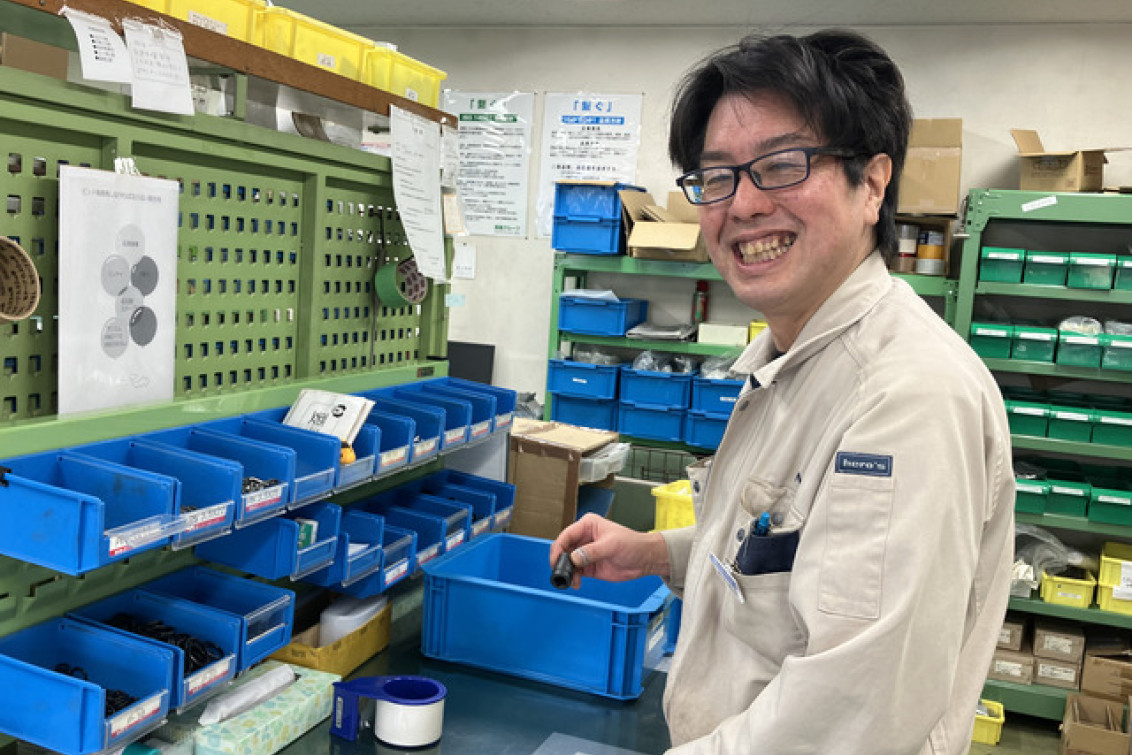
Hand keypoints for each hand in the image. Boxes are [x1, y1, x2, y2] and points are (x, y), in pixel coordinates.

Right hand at [549, 513, 669, 588]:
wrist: (644, 559)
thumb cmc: (632, 544)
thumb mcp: (611, 545)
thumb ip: (592, 551)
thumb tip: (574, 558)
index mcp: (587, 525)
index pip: (567, 535)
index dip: (559, 548)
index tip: (555, 560)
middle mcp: (584, 538)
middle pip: (564, 549)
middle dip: (560, 562)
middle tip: (561, 573)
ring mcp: (585, 553)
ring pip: (567, 562)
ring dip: (566, 572)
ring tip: (572, 581)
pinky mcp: (589, 566)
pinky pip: (575, 572)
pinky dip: (573, 578)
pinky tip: (576, 583)